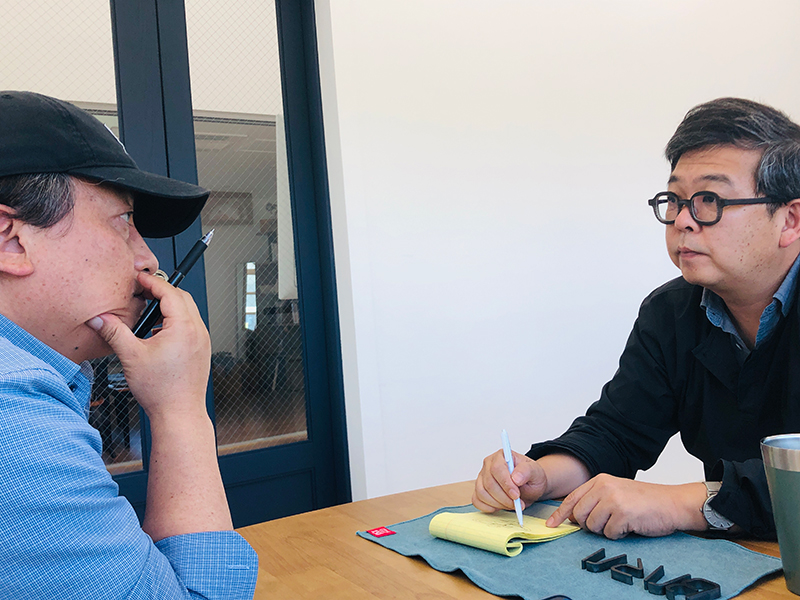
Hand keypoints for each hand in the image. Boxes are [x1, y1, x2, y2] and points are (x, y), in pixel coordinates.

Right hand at [86, 272, 210, 420]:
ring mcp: (203, 341)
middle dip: (162, 291)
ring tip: (149, 313)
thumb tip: (100, 319)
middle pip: (183, 298)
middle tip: (143, 291)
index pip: (169, 292)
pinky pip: (192, 326)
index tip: (140, 278)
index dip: (152, 282)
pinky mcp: (202, 351)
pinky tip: (159, 333)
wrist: (179, 414)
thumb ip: (114, 332)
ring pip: (189, 312)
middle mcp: (198, 331)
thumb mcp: (131, 356)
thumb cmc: (162, 391)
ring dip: (170, 306)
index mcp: (184, 327)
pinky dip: (177, 321)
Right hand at [473, 449, 548, 512]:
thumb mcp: (536, 472)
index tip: (516, 495)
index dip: (506, 484)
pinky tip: (499, 507)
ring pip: (482, 493)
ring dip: (498, 503)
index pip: (497, 468)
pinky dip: (487, 507)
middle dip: (504, 497)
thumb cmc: (531, 476)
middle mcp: (488, 465)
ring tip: (511, 505)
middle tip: (517, 503)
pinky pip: (477, 500)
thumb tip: (516, 477)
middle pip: (489, 483)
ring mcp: (482, 477)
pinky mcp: (479, 489)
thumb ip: (527, 471)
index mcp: (501, 456)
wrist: (530, 486)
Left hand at [545, 474, 707, 538]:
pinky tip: (629, 526)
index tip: (551, 524)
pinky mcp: (622, 514)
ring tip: (621, 522)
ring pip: (592, 526)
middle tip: (606, 524)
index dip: (560, 513)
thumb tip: (573, 516)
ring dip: (605, 530)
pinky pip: (609, 533)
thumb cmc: (646, 501)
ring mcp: (613, 500)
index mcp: (600, 480)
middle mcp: (604, 487)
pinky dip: (618, 534)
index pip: (572, 498)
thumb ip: (595, 500)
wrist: (673, 503)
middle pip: (579, 515)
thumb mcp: (616, 492)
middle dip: (588, 525)